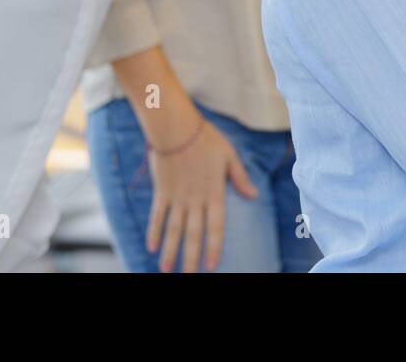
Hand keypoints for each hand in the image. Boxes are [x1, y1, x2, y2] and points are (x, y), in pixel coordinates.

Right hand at [146, 118, 257, 272]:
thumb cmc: (206, 139)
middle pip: (193, 235)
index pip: (215, 227)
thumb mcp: (229, 156)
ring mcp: (176, 197)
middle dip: (190, 258)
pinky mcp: (161, 191)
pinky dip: (154, 231)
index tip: (211, 266)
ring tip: (167, 270)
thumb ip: (240, 178)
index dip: (213, 247)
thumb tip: (254, 195)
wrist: (176, 127)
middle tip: (187, 277)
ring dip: (170, 251)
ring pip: (173, 230)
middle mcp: (194, 199)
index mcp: (214, 193)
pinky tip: (151, 247)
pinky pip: (157, 215)